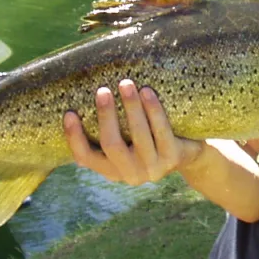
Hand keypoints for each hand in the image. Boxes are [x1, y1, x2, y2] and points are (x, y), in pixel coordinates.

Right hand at [63, 79, 203, 185]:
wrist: (189, 155)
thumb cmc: (149, 140)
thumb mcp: (126, 141)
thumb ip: (108, 129)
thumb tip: (77, 96)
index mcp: (111, 170)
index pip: (86, 158)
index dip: (74, 138)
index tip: (68, 113)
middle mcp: (130, 175)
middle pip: (111, 145)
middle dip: (106, 116)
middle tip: (102, 90)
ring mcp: (153, 169)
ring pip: (138, 135)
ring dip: (131, 107)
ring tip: (126, 84)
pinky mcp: (173, 158)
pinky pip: (161, 130)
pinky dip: (153, 109)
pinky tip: (147, 92)